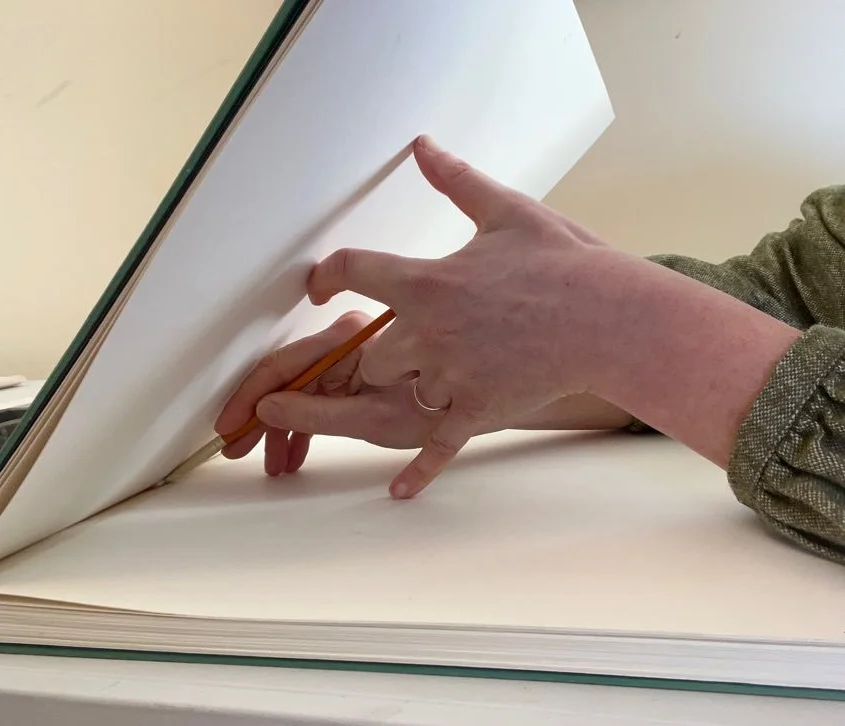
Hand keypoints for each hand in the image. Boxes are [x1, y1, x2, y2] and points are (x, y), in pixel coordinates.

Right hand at [215, 311, 440, 476]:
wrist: (477, 406)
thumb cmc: (433, 411)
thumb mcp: (369, 420)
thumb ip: (315, 414)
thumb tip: (267, 409)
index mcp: (347, 342)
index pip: (282, 366)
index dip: (250, 398)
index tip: (230, 425)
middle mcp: (345, 344)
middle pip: (287, 380)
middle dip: (261, 418)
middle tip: (242, 449)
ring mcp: (349, 361)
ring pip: (300, 393)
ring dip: (283, 428)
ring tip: (276, 463)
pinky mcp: (356, 378)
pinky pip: (319, 399)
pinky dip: (304, 427)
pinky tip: (295, 454)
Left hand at [304, 135, 635, 496]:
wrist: (614, 317)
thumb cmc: (564, 262)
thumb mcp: (508, 212)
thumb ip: (456, 182)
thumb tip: (422, 146)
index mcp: (427, 280)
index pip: (353, 271)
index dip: (328, 275)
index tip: (322, 287)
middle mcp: (427, 332)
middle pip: (369, 349)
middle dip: (379, 347)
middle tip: (400, 342)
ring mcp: (449, 376)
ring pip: (395, 389)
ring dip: (401, 383)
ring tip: (427, 374)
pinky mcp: (475, 410)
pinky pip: (436, 446)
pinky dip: (417, 471)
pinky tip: (398, 492)